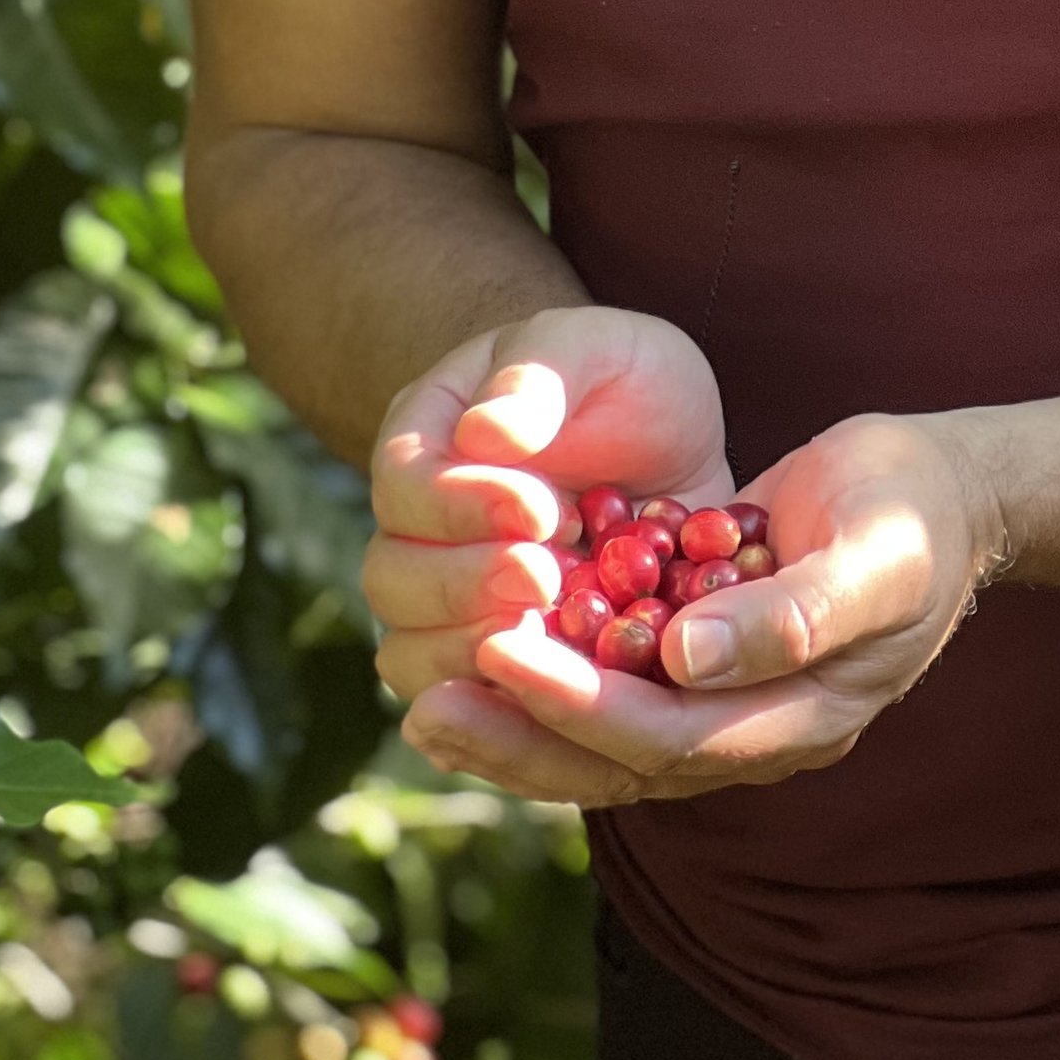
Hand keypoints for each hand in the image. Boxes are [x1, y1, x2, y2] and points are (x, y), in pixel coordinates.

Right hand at [366, 304, 729, 721]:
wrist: (667, 447)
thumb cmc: (622, 380)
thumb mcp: (595, 348)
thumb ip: (539, 379)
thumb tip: (484, 434)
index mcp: (426, 442)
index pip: (406, 488)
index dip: (461, 508)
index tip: (543, 508)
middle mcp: (418, 532)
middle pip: (393, 582)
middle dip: (466, 585)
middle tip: (549, 575)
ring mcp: (447, 606)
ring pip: (412, 656)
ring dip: (476, 651)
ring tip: (557, 626)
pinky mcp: (497, 663)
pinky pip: (468, 712)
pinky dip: (505, 709)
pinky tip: (564, 690)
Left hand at [396, 412, 1004, 810]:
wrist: (945, 494)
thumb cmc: (916, 511)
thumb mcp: (878, 551)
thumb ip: (795, 613)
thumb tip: (688, 660)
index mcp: (805, 718)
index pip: (673, 736)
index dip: (584, 706)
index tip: (505, 653)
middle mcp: (757, 733)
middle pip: (624, 762)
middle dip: (527, 735)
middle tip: (434, 700)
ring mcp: (731, 706)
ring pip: (608, 747)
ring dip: (521, 729)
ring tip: (430, 703)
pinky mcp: (706, 668)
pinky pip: (616, 699)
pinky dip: (549, 692)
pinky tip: (480, 668)